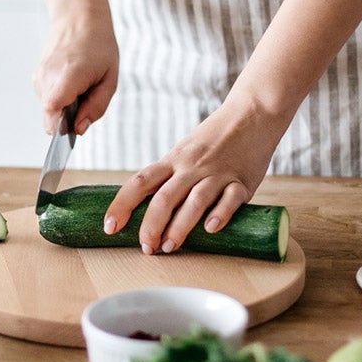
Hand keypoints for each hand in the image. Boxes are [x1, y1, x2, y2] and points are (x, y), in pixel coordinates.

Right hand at [34, 16, 117, 135]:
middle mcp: (49, 75)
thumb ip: (96, 108)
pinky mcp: (37, 78)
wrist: (79, 21)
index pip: (52, 107)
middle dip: (68, 118)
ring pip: (49, 110)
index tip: (73, 128)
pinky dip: (60, 98)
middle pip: (50, 115)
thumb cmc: (98, 48)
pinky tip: (70, 83)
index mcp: (69, 73)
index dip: (60, 125)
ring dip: (65, 107)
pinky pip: (48, 101)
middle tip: (85, 98)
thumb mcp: (109, 80)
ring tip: (79, 87)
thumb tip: (79, 129)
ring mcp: (40, 76)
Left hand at [103, 96, 287, 254]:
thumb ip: (170, 177)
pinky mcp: (242, 181)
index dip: (122, 205)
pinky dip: (220, 214)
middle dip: (151, 225)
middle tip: (146, 248)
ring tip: (169, 247)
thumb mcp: (185, 151)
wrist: (252, 114)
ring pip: (194, 201)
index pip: (140, 182)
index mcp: (173, 160)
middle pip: (164, 197)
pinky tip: (211, 229)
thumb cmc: (214, 138)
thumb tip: (147, 209)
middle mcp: (191, 167)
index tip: (109, 226)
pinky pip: (230, 199)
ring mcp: (217, 173)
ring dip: (180, 227)